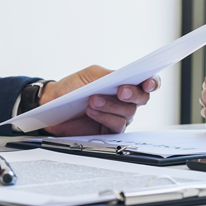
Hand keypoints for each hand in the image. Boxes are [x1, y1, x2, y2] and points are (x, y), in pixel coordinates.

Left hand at [37, 66, 160, 135]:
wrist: (53, 104)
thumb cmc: (72, 88)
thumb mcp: (91, 75)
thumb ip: (110, 75)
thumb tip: (124, 76)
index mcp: (124, 83)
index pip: (146, 82)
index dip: (152, 82)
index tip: (148, 83)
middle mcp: (125, 100)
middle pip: (142, 99)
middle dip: (133, 94)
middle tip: (120, 91)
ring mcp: (118, 115)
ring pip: (128, 113)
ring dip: (111, 105)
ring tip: (93, 100)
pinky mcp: (109, 130)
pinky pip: (116, 125)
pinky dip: (104, 117)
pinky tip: (92, 111)